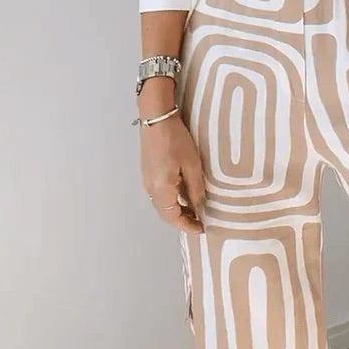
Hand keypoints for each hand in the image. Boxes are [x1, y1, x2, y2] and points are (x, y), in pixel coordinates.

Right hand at [139, 111, 204, 234]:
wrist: (156, 119)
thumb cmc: (176, 140)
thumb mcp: (192, 165)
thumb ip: (195, 188)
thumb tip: (198, 205)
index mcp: (161, 190)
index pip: (173, 217)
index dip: (187, 226)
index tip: (201, 229)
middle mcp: (150, 189)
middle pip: (165, 214)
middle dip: (182, 220)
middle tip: (199, 221)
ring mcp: (147, 181)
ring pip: (162, 205)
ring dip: (176, 210)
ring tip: (194, 209)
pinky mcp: (148, 173)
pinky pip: (160, 194)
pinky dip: (172, 200)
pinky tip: (184, 194)